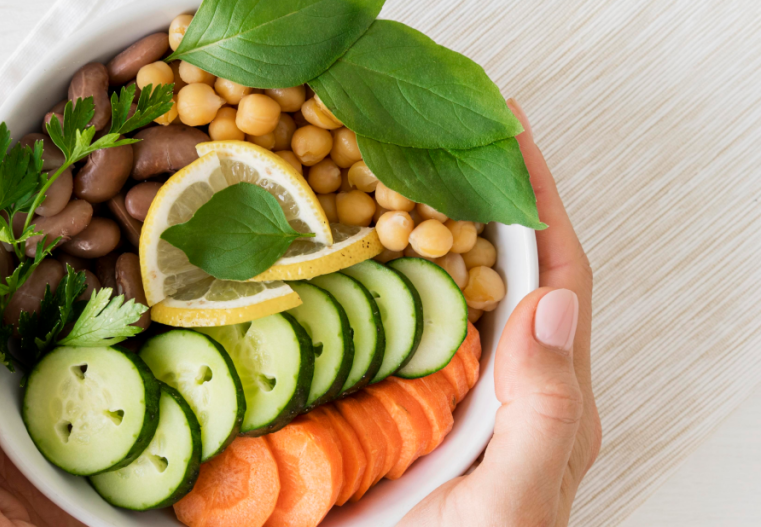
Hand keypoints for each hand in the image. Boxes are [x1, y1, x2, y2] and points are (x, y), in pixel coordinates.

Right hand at [401, 100, 600, 526]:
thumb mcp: (515, 498)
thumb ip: (544, 414)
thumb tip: (550, 304)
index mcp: (548, 399)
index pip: (557, 277)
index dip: (540, 201)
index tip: (510, 134)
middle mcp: (508, 386)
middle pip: (510, 269)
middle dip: (488, 197)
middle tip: (448, 135)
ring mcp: (455, 393)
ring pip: (453, 292)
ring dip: (434, 229)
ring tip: (399, 173)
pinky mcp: (408, 406)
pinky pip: (401, 327)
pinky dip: (382, 279)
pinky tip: (349, 257)